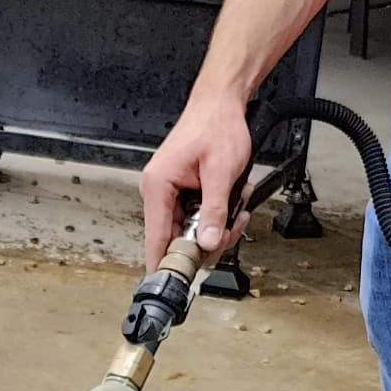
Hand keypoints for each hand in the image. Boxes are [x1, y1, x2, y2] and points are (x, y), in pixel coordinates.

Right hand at [142, 85, 252, 267]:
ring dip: (216, 226)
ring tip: (236, 207)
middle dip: (207, 240)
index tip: (171, 286)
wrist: (221, 104)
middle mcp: (157, 192)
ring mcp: (169, 194)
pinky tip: (232, 203)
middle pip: (176, 240)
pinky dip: (216, 217)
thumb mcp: (221, 172)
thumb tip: (207, 243)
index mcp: (157, 186)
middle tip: (231, 228)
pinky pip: (196, 218)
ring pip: (189, 231)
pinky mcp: (181, 193)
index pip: (155, 238)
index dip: (164, 265)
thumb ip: (214, 211)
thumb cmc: (216, 126)